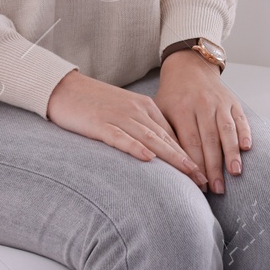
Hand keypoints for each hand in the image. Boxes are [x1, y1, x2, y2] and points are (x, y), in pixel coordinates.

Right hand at [44, 70, 204, 182]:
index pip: (172, 134)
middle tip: (205, 180)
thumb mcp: (124, 112)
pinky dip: (136, 148)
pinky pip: (121, 137)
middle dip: (187, 160)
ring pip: (151, 139)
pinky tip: (148, 159)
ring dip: (172, 157)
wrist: (64, 88)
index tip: (203, 172)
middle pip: (167, 138)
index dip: (188, 154)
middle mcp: (137, 111)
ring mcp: (119, 117)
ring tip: (189, 173)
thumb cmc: (93, 104)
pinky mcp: (100, 124)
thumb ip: (141, 128)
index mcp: (144, 107)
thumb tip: (157, 153)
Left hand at [154, 49, 252, 193]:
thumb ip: (164, 134)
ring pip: (226, 130)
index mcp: (181, 109)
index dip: (194, 164)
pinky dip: (244, 133)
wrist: (189, 67)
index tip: (197, 184)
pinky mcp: (232, 100)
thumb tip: (167, 165)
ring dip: (231, 152)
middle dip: (213, 166)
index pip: (190, 142)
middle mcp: (201, 105)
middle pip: (209, 140)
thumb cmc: (172, 95)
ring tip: (234, 173)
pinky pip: (240, 118)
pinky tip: (246, 148)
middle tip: (217, 189)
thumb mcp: (160, 110)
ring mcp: (218, 102)